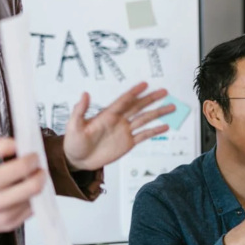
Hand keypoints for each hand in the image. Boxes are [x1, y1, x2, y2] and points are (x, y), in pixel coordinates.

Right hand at [0, 138, 45, 233]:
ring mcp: (4, 216)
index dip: (33, 159)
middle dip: (40, 174)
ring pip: (35, 199)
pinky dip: (30, 200)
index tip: (33, 156)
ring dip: (36, 188)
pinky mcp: (9, 225)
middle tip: (38, 169)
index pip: (23, 168)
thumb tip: (19, 144)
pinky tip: (22, 194)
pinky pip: (30, 211)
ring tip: (29, 180)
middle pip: (34, 187)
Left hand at [62, 82, 176, 170]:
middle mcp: (118, 120)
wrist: (77, 160)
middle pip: (138, 107)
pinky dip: (154, 131)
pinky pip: (143, 135)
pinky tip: (165, 126)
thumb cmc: (73, 142)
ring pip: (144, 119)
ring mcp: (124, 131)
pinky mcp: (127, 143)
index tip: (144, 84)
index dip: (134, 92)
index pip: (123, 101)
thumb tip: (84, 94)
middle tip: (164, 91)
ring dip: (158, 113)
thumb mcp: (73, 126)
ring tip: (171, 107)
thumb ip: (80, 111)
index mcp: (107, 115)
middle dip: (151, 99)